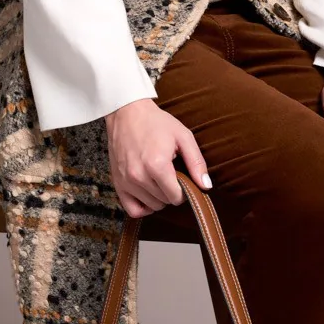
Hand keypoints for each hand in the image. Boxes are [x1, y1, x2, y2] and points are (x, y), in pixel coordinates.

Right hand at [104, 98, 211, 217]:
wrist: (127, 113)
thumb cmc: (156, 123)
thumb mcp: (183, 137)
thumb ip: (196, 162)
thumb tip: (206, 186)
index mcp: (157, 165)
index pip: (176, 197)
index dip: (184, 190)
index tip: (183, 178)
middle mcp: (139, 176)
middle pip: (165, 202)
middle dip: (172, 192)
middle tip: (171, 174)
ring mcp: (126, 181)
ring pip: (151, 206)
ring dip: (159, 197)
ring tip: (159, 178)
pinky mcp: (117, 183)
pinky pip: (132, 210)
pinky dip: (143, 207)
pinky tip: (149, 194)